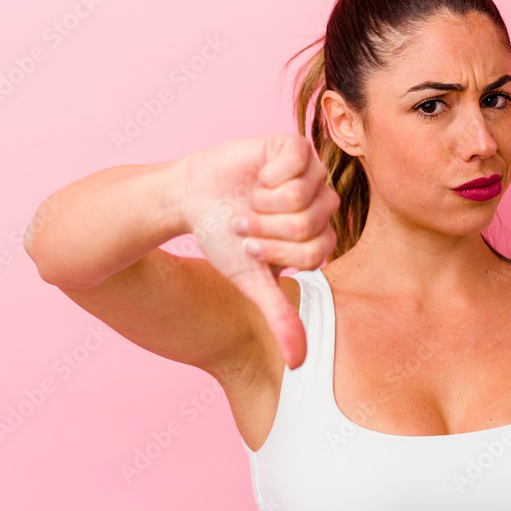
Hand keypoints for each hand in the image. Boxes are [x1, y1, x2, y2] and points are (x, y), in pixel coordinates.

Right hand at [179, 134, 338, 368]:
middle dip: (266, 230)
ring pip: (303, 196)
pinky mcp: (293, 148)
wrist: (190, 199)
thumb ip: (280, 317)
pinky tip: (257, 177)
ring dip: (264, 204)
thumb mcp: (252, 282)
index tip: (250, 248)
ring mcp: (310, 174)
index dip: (276, 253)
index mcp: (318, 236)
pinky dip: (269, 175)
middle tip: (244, 224)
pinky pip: (298, 161)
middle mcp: (320, 204)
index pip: (316, 252)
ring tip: (248, 203)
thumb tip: (299, 363)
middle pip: (309, 225)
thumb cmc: (223, 238)